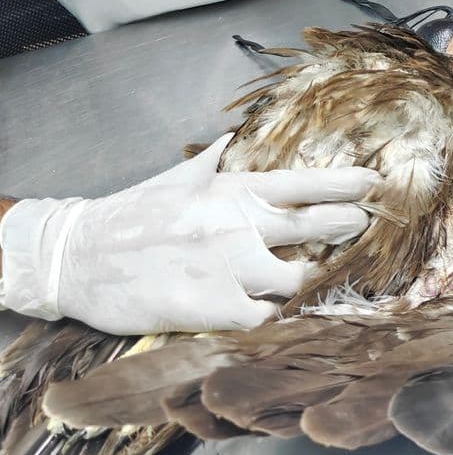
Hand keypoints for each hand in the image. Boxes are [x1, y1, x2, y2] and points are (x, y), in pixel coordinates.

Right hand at [0, 135, 379, 334]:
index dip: (342, 183)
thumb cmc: (130, 214)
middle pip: (314, 226)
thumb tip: (235, 137)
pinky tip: (289, 311)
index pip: (302, 183)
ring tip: (319, 275)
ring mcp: (227, 267)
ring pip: (297, 277)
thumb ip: (213, 160)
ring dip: (312, 278)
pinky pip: (265, 317)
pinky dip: (280, 315)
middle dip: (345, 227)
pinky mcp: (212, 307)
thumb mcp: (176, 176)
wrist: (79, 256)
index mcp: (231, 190)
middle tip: (363, 228)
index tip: (373, 184)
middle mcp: (237, 225)